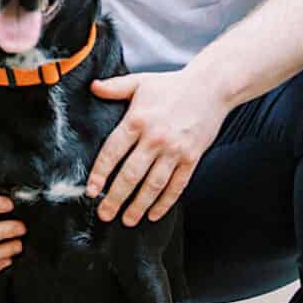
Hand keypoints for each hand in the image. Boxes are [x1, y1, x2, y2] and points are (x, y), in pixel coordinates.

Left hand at [86, 67, 226, 224]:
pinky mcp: (192, 158)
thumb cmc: (171, 85)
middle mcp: (154, 139)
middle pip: (131, 175)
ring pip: (153, 185)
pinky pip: (177, 185)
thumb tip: (92, 87)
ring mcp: (175, 151)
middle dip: (116, 198)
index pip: (112, 152)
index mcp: (137, 121)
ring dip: (139, 206)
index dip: (100, 173)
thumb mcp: (139, 82)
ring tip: (127, 220)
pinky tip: (154, 214)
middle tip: (105, 214)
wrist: (211, 88)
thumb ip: (114, 87)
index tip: (91, 191)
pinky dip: (165, 202)